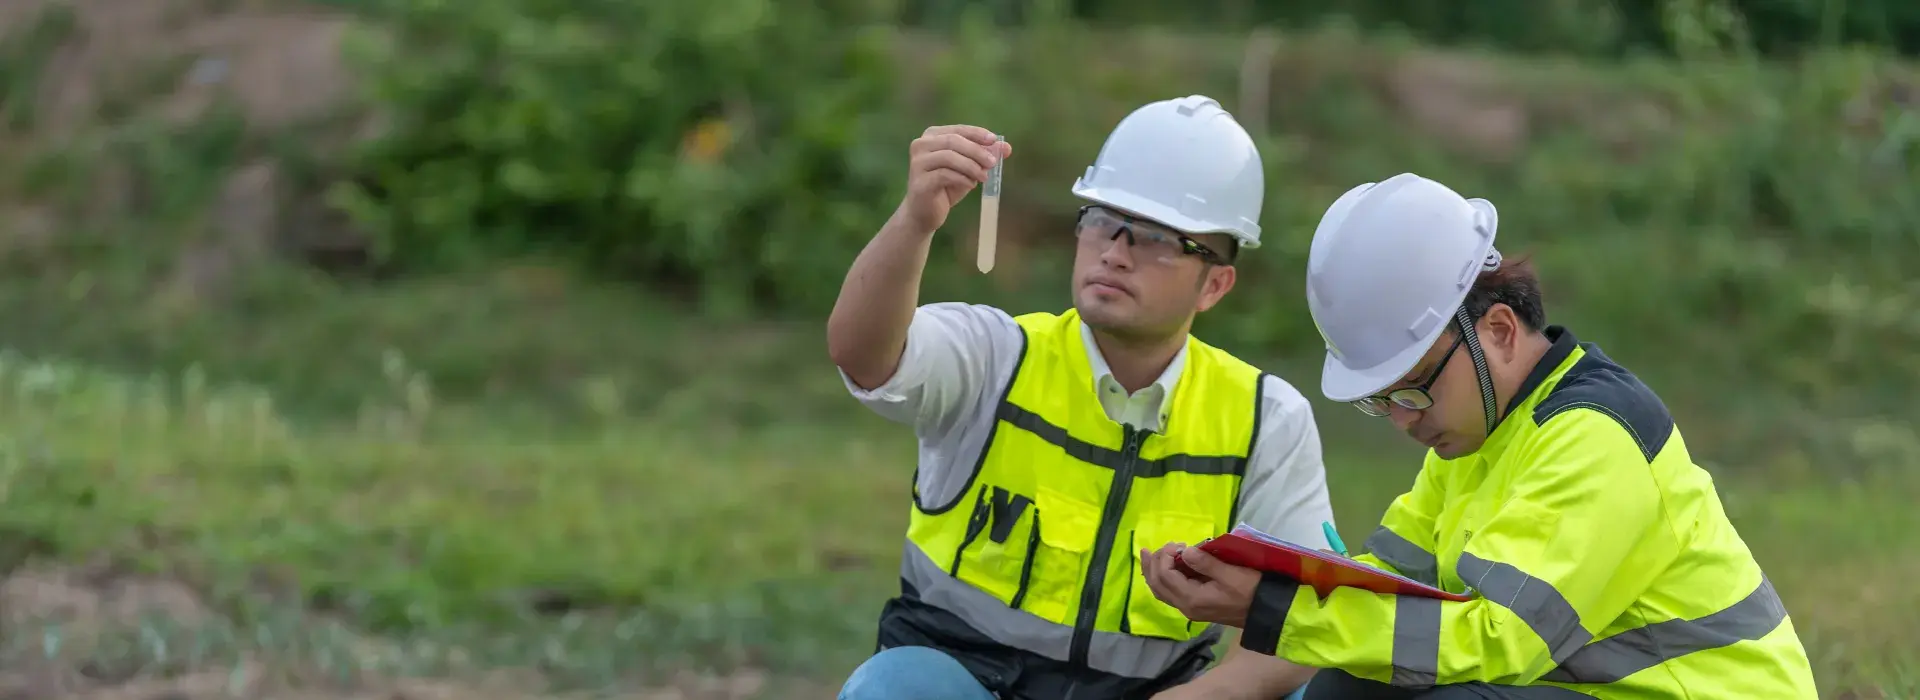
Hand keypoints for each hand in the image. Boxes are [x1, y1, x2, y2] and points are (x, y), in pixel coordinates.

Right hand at [897, 125, 1012, 233]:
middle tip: (993, 163)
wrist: (925, 212)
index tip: (994, 141)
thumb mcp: (969, 169)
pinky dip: (962, 179)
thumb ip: (984, 156)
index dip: (977, 133)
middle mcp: (921, 145)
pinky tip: (971, 185)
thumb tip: (1006, 147)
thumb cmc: (947, 186)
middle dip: (976, 151)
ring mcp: (918, 163)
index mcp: (932, 136)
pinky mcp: (920, 181)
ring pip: (949, 157)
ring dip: (971, 166)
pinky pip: (944, 175)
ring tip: (984, 177)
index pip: (958, 130)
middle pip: (953, 141)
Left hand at [1141, 543, 1264, 628]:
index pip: (1165, 576)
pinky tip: (1165, 568)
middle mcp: (1186, 607)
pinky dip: (1163, 579)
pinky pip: (1170, 593)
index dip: (1165, 556)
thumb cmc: (1250, 591)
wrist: (1265, 611)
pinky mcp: (1196, 606)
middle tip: (1153, 547)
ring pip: (1161, 591)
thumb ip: (1205, 563)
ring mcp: (1190, 609)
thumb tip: (1185, 551)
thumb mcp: (1230, 574)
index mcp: (1192, 599)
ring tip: (1149, 555)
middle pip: (1157, 585)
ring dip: (1153, 572)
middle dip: (1152, 564)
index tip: (1178, 543)